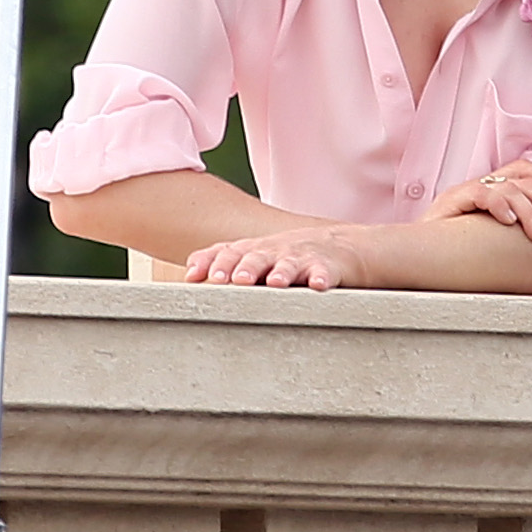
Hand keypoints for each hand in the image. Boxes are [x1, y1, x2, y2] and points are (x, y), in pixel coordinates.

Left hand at [183, 226, 367, 289]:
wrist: (343, 247)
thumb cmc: (292, 256)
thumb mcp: (259, 255)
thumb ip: (226, 260)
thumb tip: (188, 271)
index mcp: (256, 250)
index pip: (230, 252)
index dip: (214, 263)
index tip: (197, 276)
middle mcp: (276, 251)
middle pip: (257, 256)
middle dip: (245, 267)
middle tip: (235, 280)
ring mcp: (303, 257)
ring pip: (290, 263)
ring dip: (282, 271)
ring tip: (275, 282)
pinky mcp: (330, 266)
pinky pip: (325, 271)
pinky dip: (322, 277)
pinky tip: (318, 284)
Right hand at [423, 158, 531, 243]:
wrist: (412, 253)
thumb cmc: (456, 250)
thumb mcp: (493, 237)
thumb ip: (518, 229)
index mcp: (494, 188)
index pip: (525, 170)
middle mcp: (483, 184)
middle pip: (526, 182)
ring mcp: (467, 191)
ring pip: (510, 189)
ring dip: (531, 213)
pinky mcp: (452, 200)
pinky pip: (481, 193)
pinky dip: (499, 206)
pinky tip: (510, 222)